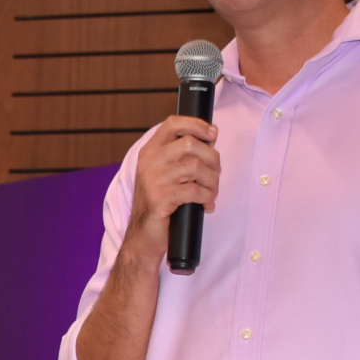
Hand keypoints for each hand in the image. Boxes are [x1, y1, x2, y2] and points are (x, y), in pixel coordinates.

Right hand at [124, 115, 221, 239]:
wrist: (143, 236)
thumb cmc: (160, 205)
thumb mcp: (166, 175)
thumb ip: (182, 157)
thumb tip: (210, 138)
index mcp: (150, 152)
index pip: (172, 124)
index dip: (196, 124)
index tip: (212, 134)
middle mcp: (148, 162)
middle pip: (190, 143)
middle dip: (212, 158)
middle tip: (215, 174)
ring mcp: (152, 180)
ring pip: (195, 166)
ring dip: (212, 181)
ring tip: (211, 193)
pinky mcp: (159, 198)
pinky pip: (194, 190)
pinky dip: (207, 198)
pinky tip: (206, 205)